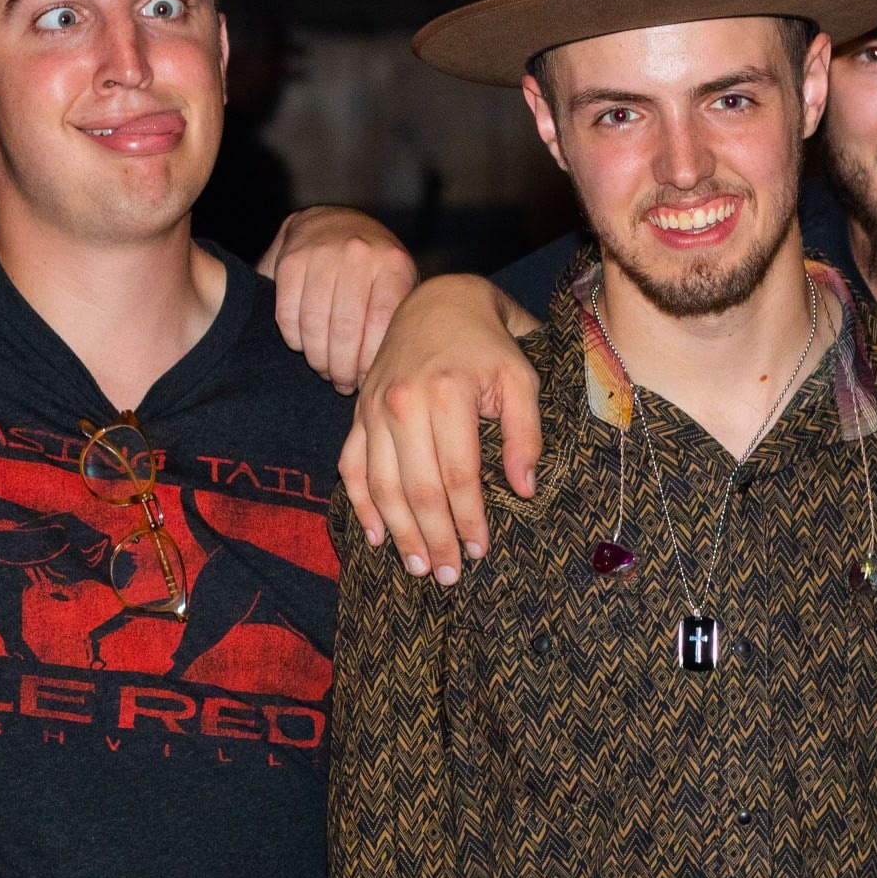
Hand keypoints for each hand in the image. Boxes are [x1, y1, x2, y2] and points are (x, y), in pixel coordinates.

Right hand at [259, 207, 419, 391]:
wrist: (331, 222)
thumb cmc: (371, 267)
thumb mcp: (396, 281)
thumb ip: (396, 317)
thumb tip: (392, 371)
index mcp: (392, 262)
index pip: (381, 322)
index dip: (371, 360)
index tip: (368, 380)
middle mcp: (358, 252)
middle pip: (346, 328)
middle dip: (342, 367)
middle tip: (342, 383)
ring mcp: (323, 253)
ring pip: (314, 323)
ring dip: (317, 358)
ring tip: (324, 370)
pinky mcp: (291, 259)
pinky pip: (287, 313)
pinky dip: (294, 339)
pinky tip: (303, 345)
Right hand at [342, 276, 541, 583]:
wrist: (438, 301)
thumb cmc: (487, 344)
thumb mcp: (521, 377)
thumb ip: (525, 432)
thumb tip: (524, 488)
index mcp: (447, 394)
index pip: (458, 475)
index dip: (469, 519)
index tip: (481, 550)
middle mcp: (403, 403)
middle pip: (417, 488)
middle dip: (434, 538)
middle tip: (449, 576)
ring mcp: (374, 409)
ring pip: (381, 485)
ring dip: (399, 532)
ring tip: (418, 565)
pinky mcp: (358, 413)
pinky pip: (351, 467)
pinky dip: (360, 504)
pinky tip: (375, 536)